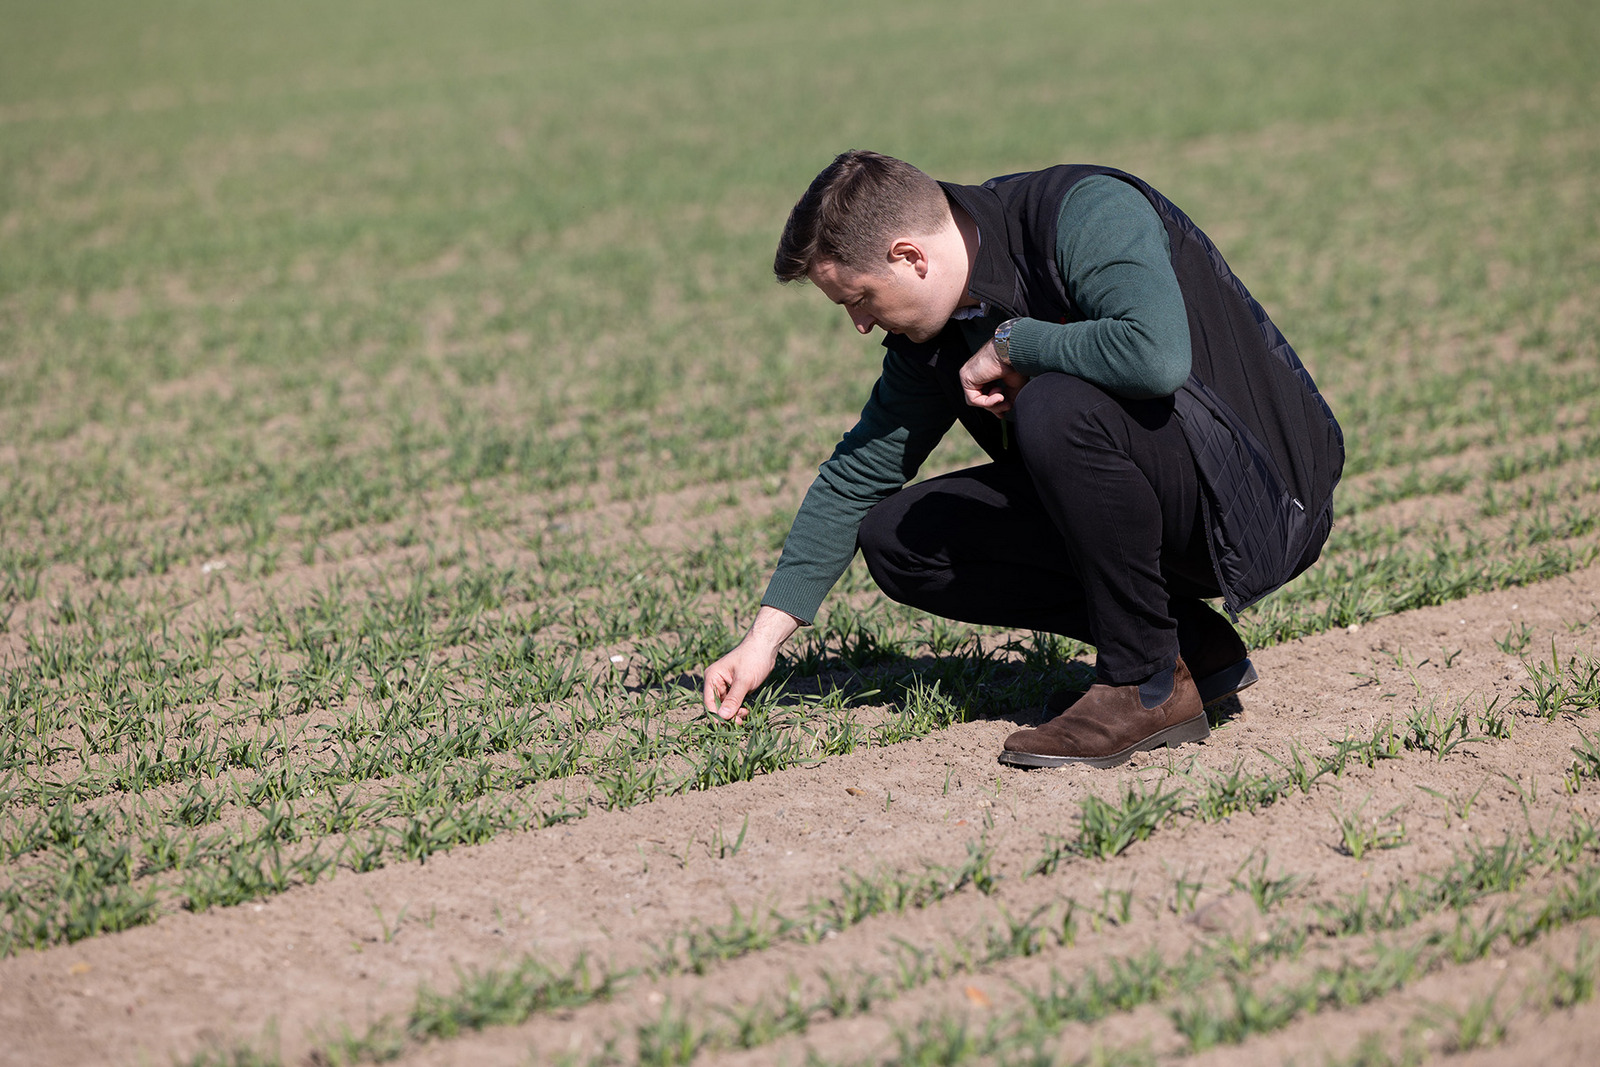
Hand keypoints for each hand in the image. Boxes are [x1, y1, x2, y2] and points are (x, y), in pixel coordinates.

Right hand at [702, 606, 800, 721]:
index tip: (725, 726)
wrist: (766, 646)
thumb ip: (734, 699)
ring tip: (745, 714)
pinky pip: (734, 703)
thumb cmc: (753, 659)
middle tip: (739, 722)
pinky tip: (747, 710)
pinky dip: (739, 708)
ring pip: (726, 706)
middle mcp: (716, 682)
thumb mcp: (744, 680)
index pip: (708, 701)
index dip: (716, 715)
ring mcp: (726, 685)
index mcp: (712, 677)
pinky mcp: (735, 688)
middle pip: (716, 706)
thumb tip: (723, 717)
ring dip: (734, 713)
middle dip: (726, 715)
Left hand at [959, 341, 1028, 415]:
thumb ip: (1009, 397)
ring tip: (1004, 398)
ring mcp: (969, 375)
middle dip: (994, 406)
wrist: (1012, 352)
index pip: (985, 393)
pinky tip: (999, 395)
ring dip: (992, 404)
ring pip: (976, 400)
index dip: (994, 405)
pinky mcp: (965, 377)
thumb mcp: (1014, 385)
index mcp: (986, 373)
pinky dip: (987, 402)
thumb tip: (1007, 409)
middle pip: (980, 398)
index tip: (1003, 412)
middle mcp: (976, 373)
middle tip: (1007, 406)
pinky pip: (973, 399)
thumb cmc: (1015, 363)